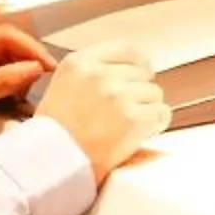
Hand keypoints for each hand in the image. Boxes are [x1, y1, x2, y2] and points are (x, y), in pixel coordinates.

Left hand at [0, 25, 56, 115]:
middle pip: (5, 47)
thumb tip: (36, 68)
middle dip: (26, 62)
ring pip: (4, 63)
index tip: (48, 66)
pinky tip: (17, 100)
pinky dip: (10, 88)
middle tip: (41, 82)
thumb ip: (3, 81)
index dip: (29, 48)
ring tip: (25, 96)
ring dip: (20, 76)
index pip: (3, 35)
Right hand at [36, 43, 170, 181]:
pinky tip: (139, 134)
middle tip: (126, 113)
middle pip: (143, 73)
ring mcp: (117, 95)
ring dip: (147, 110)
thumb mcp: (62, 87)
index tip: (141, 74)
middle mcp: (99, 74)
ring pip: (155, 94)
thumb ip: (91, 73)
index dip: (138, 64)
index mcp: (79, 63)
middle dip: (139, 93)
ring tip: (127, 127)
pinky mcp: (133, 118)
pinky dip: (156, 125)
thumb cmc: (53, 135)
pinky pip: (162, 114)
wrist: (52, 165)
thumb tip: (125, 71)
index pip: (126, 49)